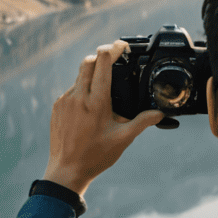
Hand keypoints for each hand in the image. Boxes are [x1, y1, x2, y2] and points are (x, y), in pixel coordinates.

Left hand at [43, 40, 162, 196]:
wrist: (66, 171)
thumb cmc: (96, 156)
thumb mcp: (123, 139)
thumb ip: (143, 122)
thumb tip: (161, 113)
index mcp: (96, 102)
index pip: (103, 62)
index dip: (113, 48)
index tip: (121, 46)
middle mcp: (78, 96)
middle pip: (89, 62)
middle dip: (102, 56)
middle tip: (114, 58)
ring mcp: (64, 101)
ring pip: (80, 77)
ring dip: (92, 75)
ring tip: (104, 89)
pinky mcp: (57, 107)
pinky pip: (71, 90)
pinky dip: (82, 90)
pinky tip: (90, 105)